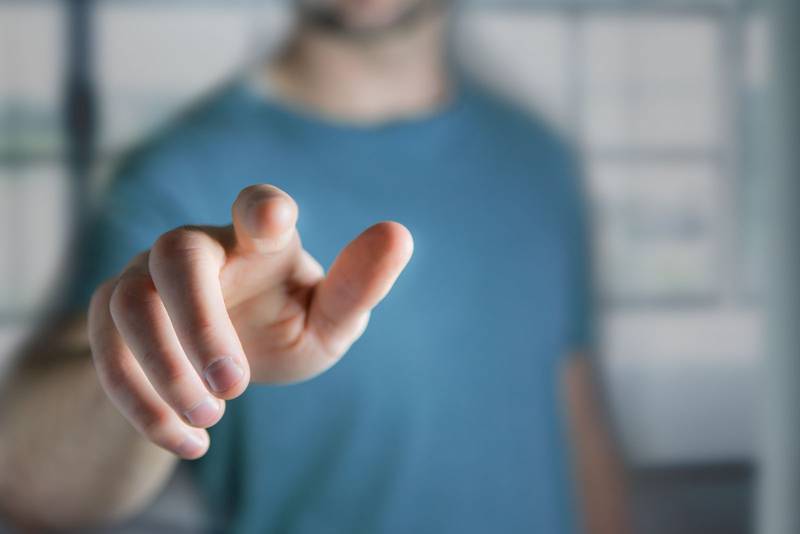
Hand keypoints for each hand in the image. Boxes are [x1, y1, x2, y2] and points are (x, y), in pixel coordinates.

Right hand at [88, 185, 412, 458]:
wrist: (219, 368)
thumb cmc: (282, 328)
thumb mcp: (328, 320)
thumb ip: (358, 285)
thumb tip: (399, 234)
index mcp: (260, 241)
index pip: (257, 205)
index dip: (262, 208)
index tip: (275, 220)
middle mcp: (199, 248)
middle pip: (177, 256)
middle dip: (200, 325)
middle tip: (234, 389)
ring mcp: (146, 277)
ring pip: (130, 304)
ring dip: (166, 370)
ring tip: (211, 418)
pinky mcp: (112, 317)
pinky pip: (106, 354)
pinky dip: (143, 406)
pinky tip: (189, 443)